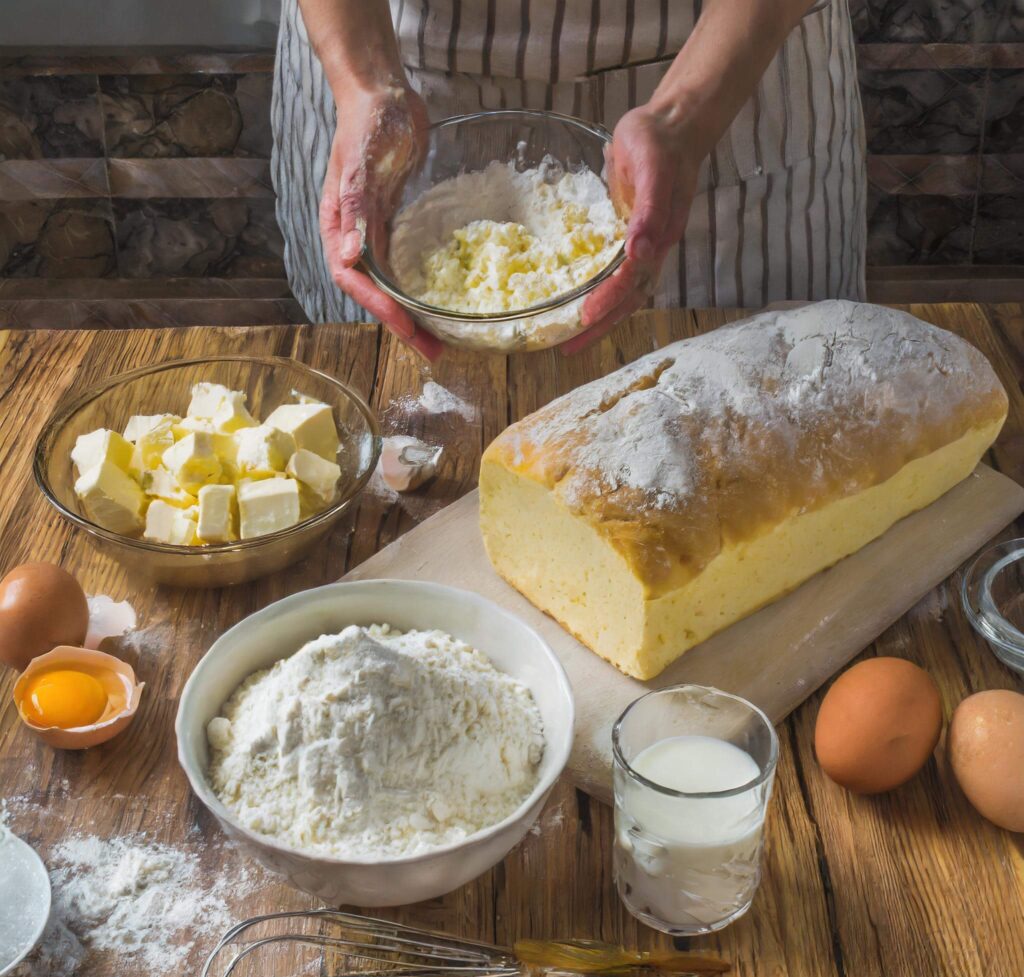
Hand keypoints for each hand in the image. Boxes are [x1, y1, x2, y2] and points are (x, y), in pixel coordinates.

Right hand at [319, 84, 443, 360]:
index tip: (406, 327)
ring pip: (393, 283)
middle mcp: (356, 236)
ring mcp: (377, 231)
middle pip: (376, 293)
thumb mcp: (358, 163)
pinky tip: (442, 298)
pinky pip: (408, 263)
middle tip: (433, 351)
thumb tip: (350, 256)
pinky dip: (422, 285)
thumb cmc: (366, 123)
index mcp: (338, 226)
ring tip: (441, 337)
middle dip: (403, 324)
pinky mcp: (398, 222)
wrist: (383, 95)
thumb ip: (354, 207)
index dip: (379, 308)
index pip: (354, 279)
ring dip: (414, 312)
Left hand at [562, 104, 698, 354]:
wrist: (669, 129)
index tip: (585, 316)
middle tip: (567, 347)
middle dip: (600, 325)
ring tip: (571, 338)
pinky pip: (613, 274)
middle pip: (627, 299)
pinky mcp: (627, 237)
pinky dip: (598, 293)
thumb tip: (641, 251)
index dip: (608, 300)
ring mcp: (640, 246)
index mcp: (658, 238)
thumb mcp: (655, 170)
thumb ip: (651, 211)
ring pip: (622, 293)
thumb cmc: (661, 145)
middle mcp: (650, 250)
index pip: (631, 280)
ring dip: (599, 317)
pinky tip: (577, 301)